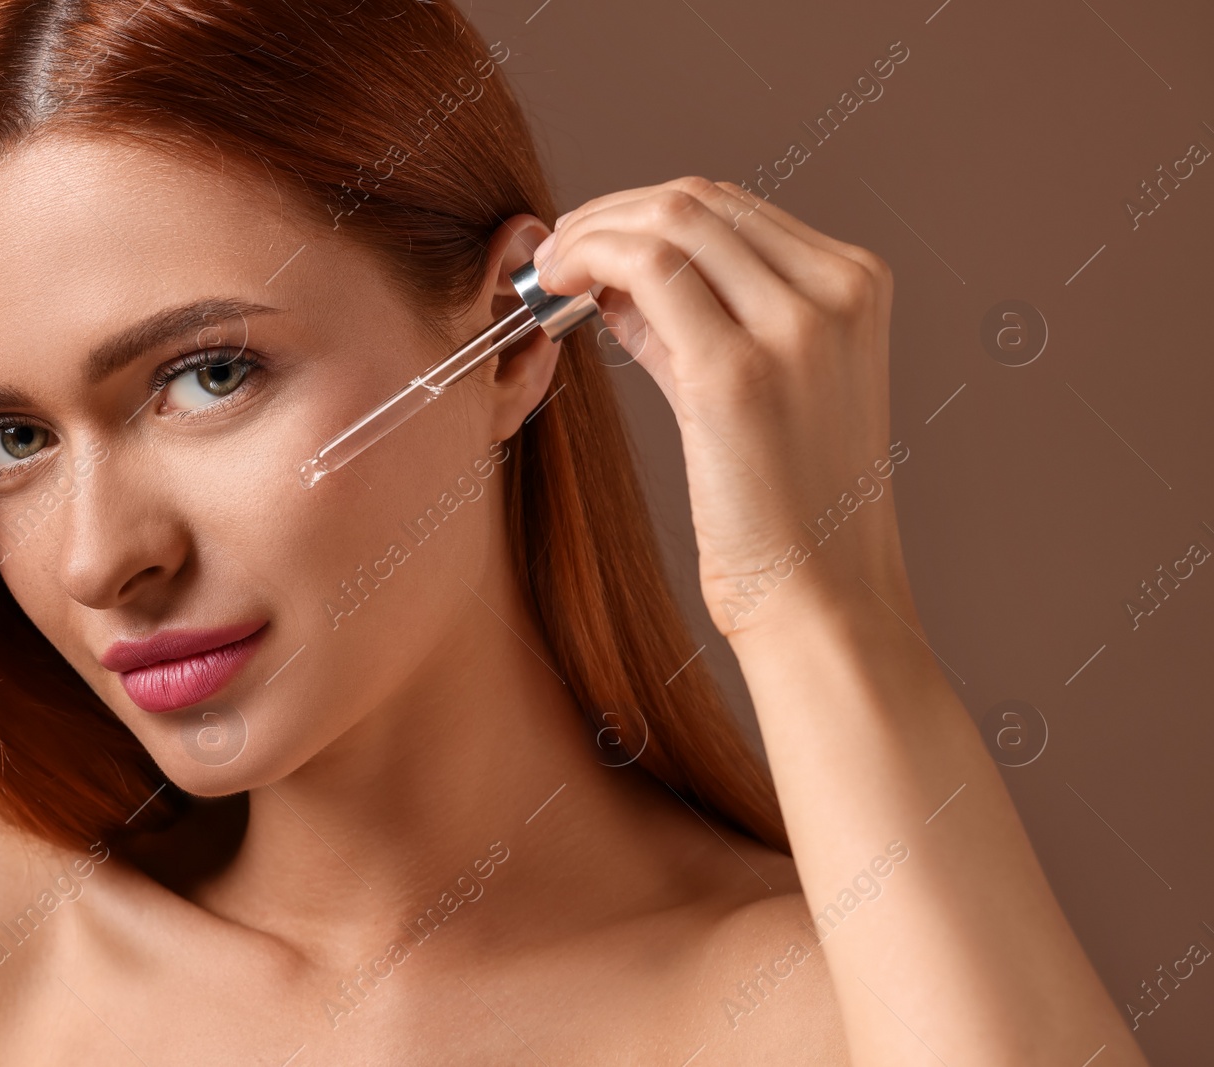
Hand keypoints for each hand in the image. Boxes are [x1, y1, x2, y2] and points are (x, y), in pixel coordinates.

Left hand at [533, 176, 909, 641]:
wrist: (821, 603)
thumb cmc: (785, 512)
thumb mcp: (750, 389)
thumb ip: (693, 323)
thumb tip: (618, 277)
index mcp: (856, 287)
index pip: (732, 208)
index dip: (646, 214)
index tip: (591, 243)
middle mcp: (838, 292)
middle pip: (699, 201)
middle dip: (611, 215)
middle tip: (555, 253)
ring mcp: (795, 326)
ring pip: (670, 219)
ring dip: (592, 232)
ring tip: (549, 273)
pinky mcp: (737, 372)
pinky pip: (646, 268)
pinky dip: (590, 260)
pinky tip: (558, 291)